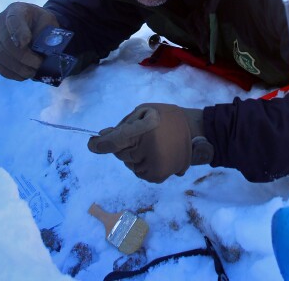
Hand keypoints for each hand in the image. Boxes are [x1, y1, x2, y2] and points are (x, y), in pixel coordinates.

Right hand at [0, 2, 58, 80]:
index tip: (26, 43)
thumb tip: (45, 51)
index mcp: (16, 10)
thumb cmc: (41, 23)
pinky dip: (10, 73)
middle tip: (38, 65)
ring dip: (16, 68)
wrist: (32, 24)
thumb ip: (47, 32)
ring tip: (31, 73)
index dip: (18, 32)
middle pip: (5, 42)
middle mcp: (0, 22)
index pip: (13, 19)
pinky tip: (22, 76)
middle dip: (22, 57)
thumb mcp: (48, 21)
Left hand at [88, 103, 212, 182]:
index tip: (92, 144)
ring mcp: (152, 166)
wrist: (196, 132)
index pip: (114, 142)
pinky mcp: (157, 176)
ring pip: (129, 164)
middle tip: (140, 136)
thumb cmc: (167, 118)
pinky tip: (155, 155)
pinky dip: (141, 165)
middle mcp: (147, 150)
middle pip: (120, 154)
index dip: (100, 145)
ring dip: (133, 156)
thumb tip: (102, 136)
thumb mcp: (145, 111)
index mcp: (143, 130)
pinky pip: (138, 172)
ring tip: (151, 145)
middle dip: (124, 146)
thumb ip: (124, 125)